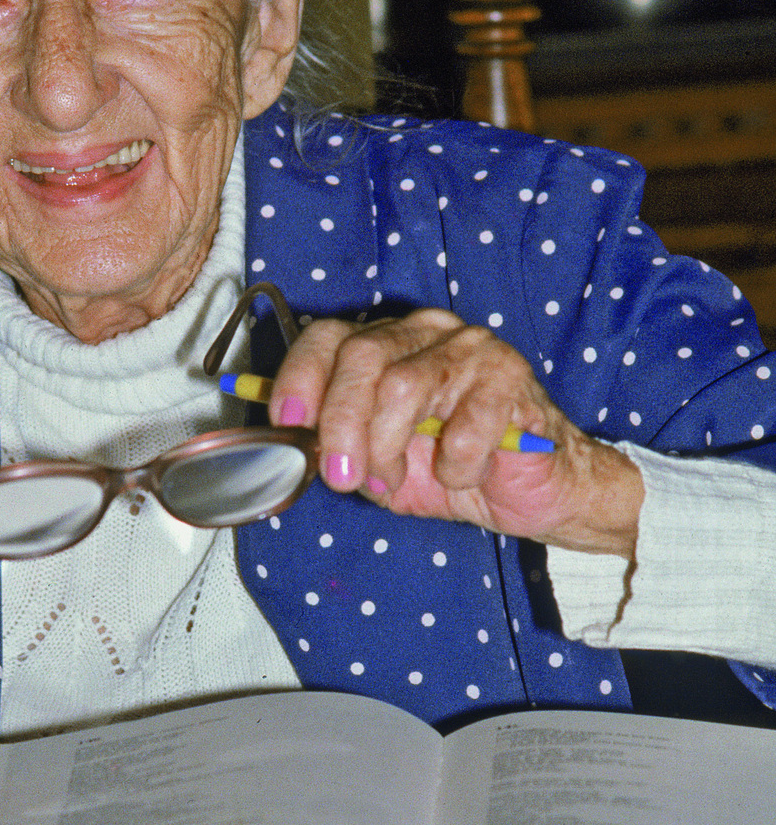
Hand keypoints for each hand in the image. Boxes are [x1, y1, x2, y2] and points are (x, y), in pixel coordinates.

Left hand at [268, 309, 642, 557]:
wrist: (537, 491)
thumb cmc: (455, 471)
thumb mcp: (379, 464)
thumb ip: (338, 447)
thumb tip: (291, 443)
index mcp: (387, 343)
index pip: (328, 337)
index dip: (299, 377)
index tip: (287, 424)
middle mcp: (425, 332)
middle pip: (361, 357)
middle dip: (341, 424)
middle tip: (343, 477)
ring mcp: (471, 347)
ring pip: (402, 386)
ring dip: (388, 448)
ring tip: (395, 480)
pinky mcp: (511, 375)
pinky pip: (464, 424)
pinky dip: (455, 465)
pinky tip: (464, 477)